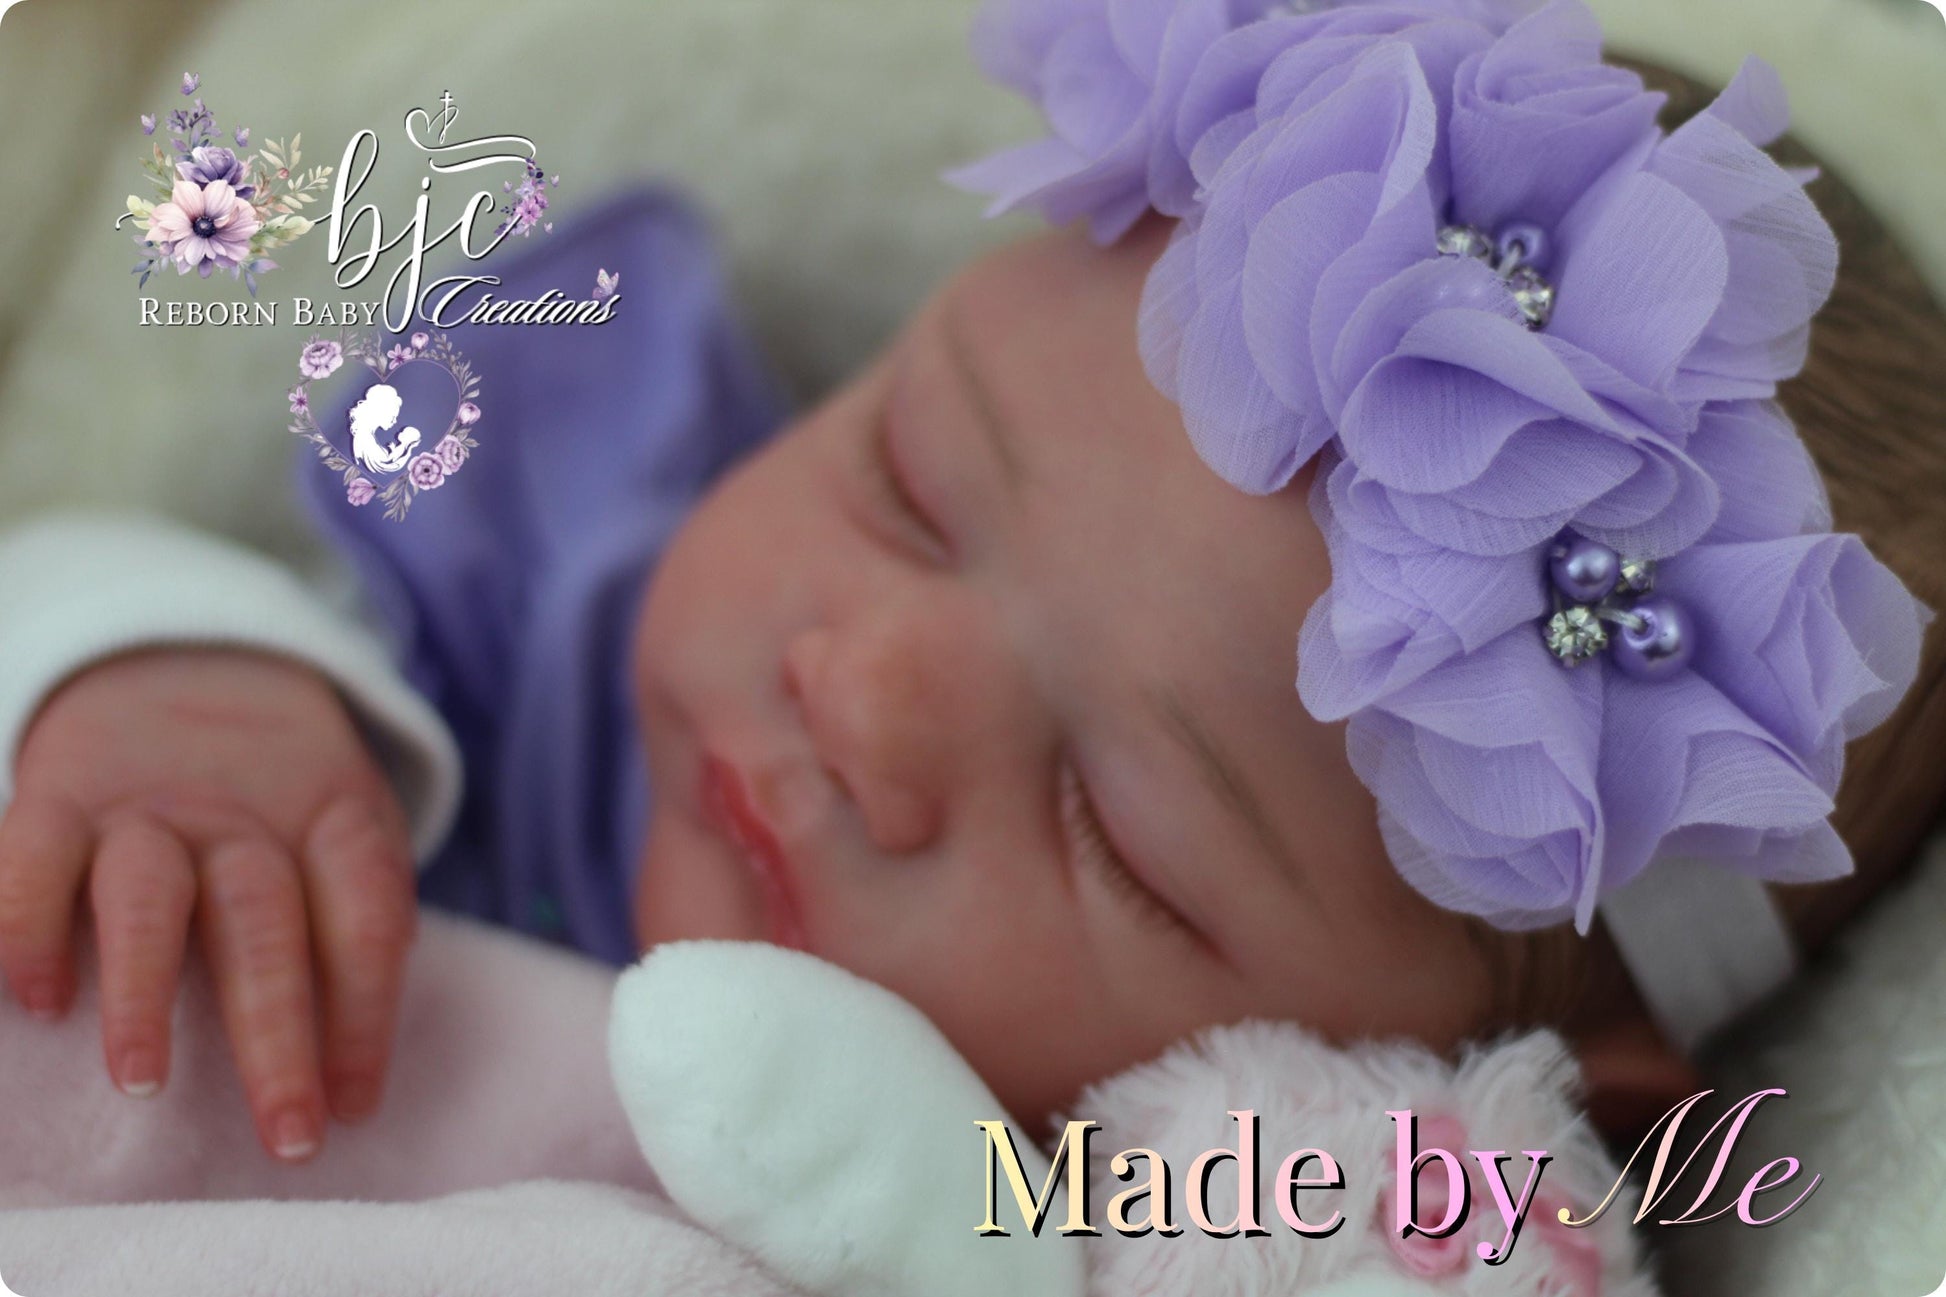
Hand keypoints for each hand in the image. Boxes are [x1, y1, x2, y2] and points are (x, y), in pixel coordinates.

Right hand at [0, 646, 417, 1161]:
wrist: (189, 659)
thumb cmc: (280, 790)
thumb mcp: (347, 822)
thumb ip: (362, 912)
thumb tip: (367, 1045)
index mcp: (331, 819)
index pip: (365, 918)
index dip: (368, 1016)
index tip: (358, 1107)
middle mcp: (243, 817)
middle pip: (268, 926)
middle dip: (278, 1038)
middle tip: (288, 1133)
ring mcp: (148, 806)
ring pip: (150, 898)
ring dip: (145, 993)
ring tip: (141, 1085)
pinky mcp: (60, 796)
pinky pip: (35, 857)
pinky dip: (29, 924)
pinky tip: (37, 998)